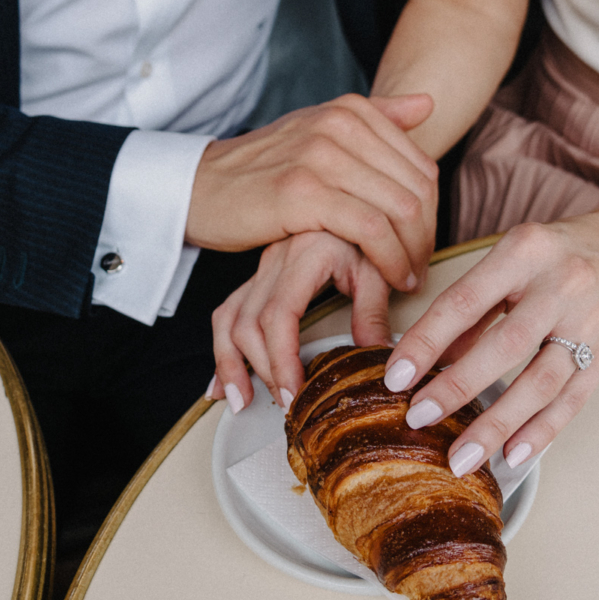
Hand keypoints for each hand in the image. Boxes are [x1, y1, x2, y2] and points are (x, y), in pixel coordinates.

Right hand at [187, 94, 437, 291]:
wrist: (200, 188)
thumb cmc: (262, 170)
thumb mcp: (317, 132)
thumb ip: (375, 117)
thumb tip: (428, 103)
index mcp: (349, 110)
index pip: (421, 165)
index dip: (433, 213)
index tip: (423, 244)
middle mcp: (339, 125)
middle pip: (417, 189)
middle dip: (427, 237)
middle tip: (421, 267)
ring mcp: (321, 156)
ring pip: (400, 209)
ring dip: (413, 253)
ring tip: (407, 278)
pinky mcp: (304, 193)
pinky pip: (370, 229)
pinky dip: (389, 260)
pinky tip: (389, 278)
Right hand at [209, 231, 389, 411]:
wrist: (349, 194)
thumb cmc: (363, 231)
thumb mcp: (376, 266)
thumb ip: (373, 310)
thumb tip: (375, 357)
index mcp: (304, 256)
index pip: (280, 315)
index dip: (282, 359)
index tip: (294, 392)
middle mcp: (274, 262)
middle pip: (250, 324)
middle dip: (263, 370)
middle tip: (286, 404)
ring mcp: (261, 270)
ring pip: (229, 319)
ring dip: (232, 364)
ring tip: (242, 402)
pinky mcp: (258, 278)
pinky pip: (228, 313)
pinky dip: (222, 350)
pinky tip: (222, 382)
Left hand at [378, 219, 598, 476]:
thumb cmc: (563, 251)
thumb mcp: (513, 257)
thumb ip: (474, 304)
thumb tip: (429, 357)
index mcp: (524, 251)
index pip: (465, 301)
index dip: (427, 341)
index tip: (395, 377)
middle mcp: (561, 285)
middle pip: (506, 344)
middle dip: (458, 386)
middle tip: (419, 418)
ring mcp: (591, 322)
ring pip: (541, 382)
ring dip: (497, 424)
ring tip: (462, 457)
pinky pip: (572, 400)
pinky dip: (540, 431)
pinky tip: (512, 455)